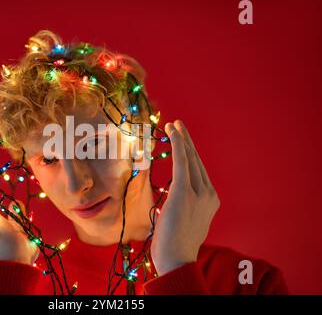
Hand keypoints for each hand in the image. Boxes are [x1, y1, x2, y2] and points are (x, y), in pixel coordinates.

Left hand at [150, 120, 219, 275]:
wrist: (177, 259)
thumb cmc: (177, 245)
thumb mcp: (186, 222)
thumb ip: (185, 208)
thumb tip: (173, 203)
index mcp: (211, 200)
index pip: (199, 171)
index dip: (190, 153)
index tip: (182, 140)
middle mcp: (209, 194)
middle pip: (196, 161)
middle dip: (186, 141)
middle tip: (178, 125)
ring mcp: (199, 193)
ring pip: (190, 158)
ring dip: (181, 139)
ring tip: (174, 124)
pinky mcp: (184, 192)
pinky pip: (182, 163)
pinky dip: (178, 145)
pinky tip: (173, 132)